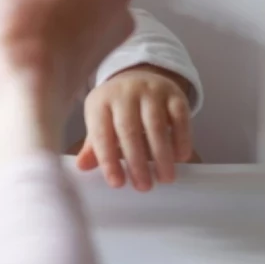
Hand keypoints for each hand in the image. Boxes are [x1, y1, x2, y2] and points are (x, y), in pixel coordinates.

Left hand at [76, 66, 192, 190]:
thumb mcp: (100, 121)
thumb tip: (82, 166)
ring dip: (161, 155)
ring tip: (164, 178)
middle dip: (136, 162)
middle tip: (144, 187)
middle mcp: (124, 94)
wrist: (140, 77)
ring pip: (156, 125)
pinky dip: (181, 139)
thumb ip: (94, 146)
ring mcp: (150, 92)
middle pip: (129, 130)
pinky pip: (180, 118)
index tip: (117, 183)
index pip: (101, 134)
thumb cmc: (117, 108)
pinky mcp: (174, 94)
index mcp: (100, 103)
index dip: (107, 160)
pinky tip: (180, 158)